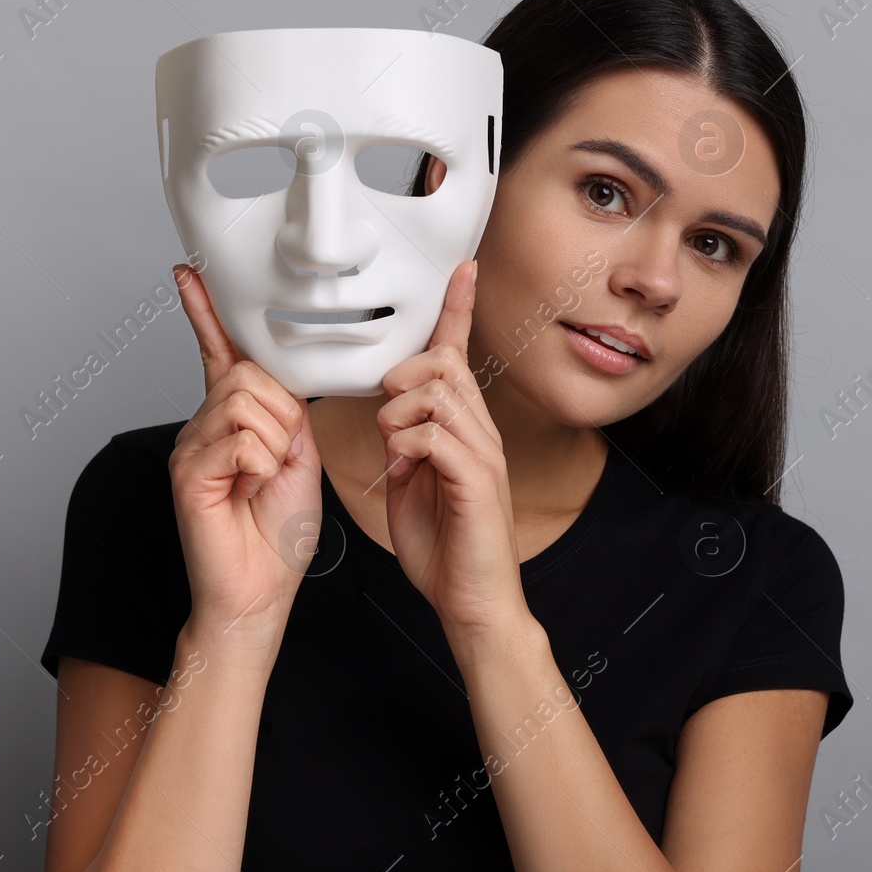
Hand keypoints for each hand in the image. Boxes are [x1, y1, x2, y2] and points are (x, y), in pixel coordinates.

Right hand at [167, 263, 322, 651]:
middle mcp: (205, 425)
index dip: (206, 312)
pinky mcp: (186, 470)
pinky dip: (258, 463)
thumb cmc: (279, 531)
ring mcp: (191, 446)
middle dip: (282, 414)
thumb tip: (276, 380)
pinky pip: (238, 437)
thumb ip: (287, 412)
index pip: (219, 351)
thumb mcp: (298, 456)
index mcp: (234, 417)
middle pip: (249, 374)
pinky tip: (248, 489)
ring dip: (273, 442)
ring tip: (262, 480)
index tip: (191, 272)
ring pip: (245, 402)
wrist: (260, 590)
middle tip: (278, 461)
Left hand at [377, 260, 525, 637]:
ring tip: (396, 452)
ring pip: (437, 390)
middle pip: (442, 362)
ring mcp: (483, 453)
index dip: (458, 309)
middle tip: (388, 417)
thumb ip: (403, 441)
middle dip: (403, 376)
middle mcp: (480, 432)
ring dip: (399, 414)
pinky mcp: (478, 479)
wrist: (473, 602)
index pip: (459, 354)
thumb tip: (390, 415)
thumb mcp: (410, 480)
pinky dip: (408, 444)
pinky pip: (436, 433)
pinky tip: (404, 471)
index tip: (462, 268)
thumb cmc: (444, 547)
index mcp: (462, 428)